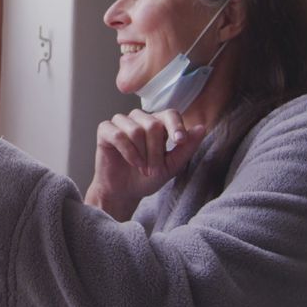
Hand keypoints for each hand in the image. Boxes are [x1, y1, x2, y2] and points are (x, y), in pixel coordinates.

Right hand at [85, 109, 205, 220]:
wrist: (124, 192)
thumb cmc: (148, 177)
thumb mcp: (172, 166)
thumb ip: (186, 148)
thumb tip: (201, 128)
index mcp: (158, 123)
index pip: (170, 113)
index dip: (176, 126)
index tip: (180, 142)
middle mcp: (140, 118)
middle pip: (153, 125)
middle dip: (156, 152)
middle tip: (153, 169)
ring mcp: (121, 122)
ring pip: (136, 130)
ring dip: (142, 154)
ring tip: (142, 168)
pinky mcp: (105, 130)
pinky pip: (118, 135)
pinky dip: (128, 152)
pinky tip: (132, 162)